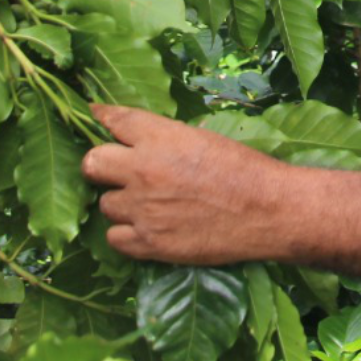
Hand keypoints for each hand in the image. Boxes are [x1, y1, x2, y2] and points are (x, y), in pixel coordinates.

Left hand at [81, 103, 296, 264]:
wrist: (268, 210)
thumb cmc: (245, 169)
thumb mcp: (203, 138)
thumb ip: (167, 138)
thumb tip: (144, 141)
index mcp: (160, 137)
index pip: (114, 119)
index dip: (102, 117)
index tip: (96, 117)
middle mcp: (143, 169)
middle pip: (92, 163)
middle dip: (101, 166)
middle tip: (116, 173)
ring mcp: (143, 208)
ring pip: (105, 205)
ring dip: (121, 204)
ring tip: (146, 206)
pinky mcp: (149, 242)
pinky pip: (114, 238)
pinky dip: (126, 234)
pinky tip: (146, 229)